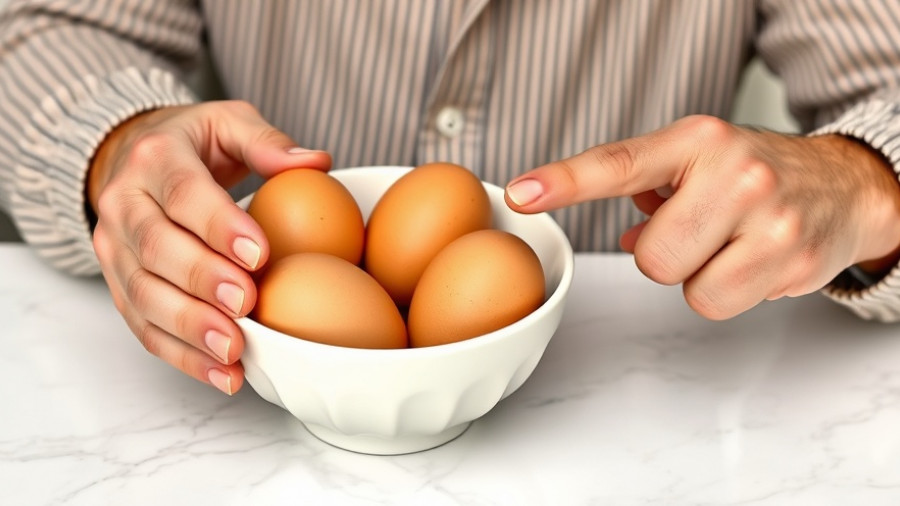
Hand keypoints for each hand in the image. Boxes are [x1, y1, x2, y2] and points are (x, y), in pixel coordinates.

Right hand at [88, 100, 330, 393]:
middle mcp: (123, 205)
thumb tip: (317, 163)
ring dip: (189, 328)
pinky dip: (182, 356)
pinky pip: (143, 327)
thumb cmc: (191, 144)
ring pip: (142, 295)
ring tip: (234, 351)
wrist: (130, 157)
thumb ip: (267, 142)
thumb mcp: (228, 123)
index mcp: (154, 158)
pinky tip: (223, 375)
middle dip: (202, 281)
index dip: (219, 226)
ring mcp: (114, 250)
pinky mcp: (119, 287)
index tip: (259, 254)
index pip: (184, 194)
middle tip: (246, 303)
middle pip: (156, 249)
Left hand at [505, 115, 899, 318]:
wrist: (844, 185)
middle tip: (700, 232)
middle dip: (665, 255)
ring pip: (687, 287)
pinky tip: (753, 262)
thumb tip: (625, 237)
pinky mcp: (794, 259)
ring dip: (698, 276)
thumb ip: (650, 190)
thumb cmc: (755, 174)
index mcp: (697, 140)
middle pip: (651, 257)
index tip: (522, 193)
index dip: (565, 182)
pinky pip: (721, 305)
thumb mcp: (700, 162)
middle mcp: (734, 172)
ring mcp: (769, 217)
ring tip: (730, 246)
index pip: (619, 163)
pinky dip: (729, 292)